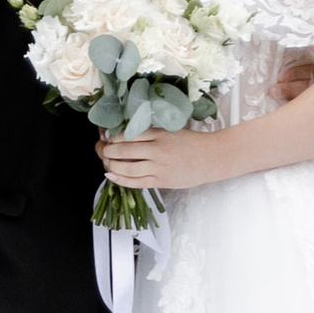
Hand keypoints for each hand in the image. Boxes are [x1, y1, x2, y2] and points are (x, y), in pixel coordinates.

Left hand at [97, 125, 236, 191]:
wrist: (211, 158)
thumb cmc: (191, 142)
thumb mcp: (171, 130)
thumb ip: (151, 132)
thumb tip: (125, 134)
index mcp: (159, 133)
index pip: (128, 133)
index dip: (112, 135)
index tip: (105, 135)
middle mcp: (157, 149)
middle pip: (124, 150)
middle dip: (108, 150)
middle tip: (102, 148)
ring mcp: (159, 167)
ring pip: (127, 167)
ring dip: (112, 164)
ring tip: (106, 160)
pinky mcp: (161, 181)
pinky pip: (136, 182)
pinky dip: (120, 179)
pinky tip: (111, 174)